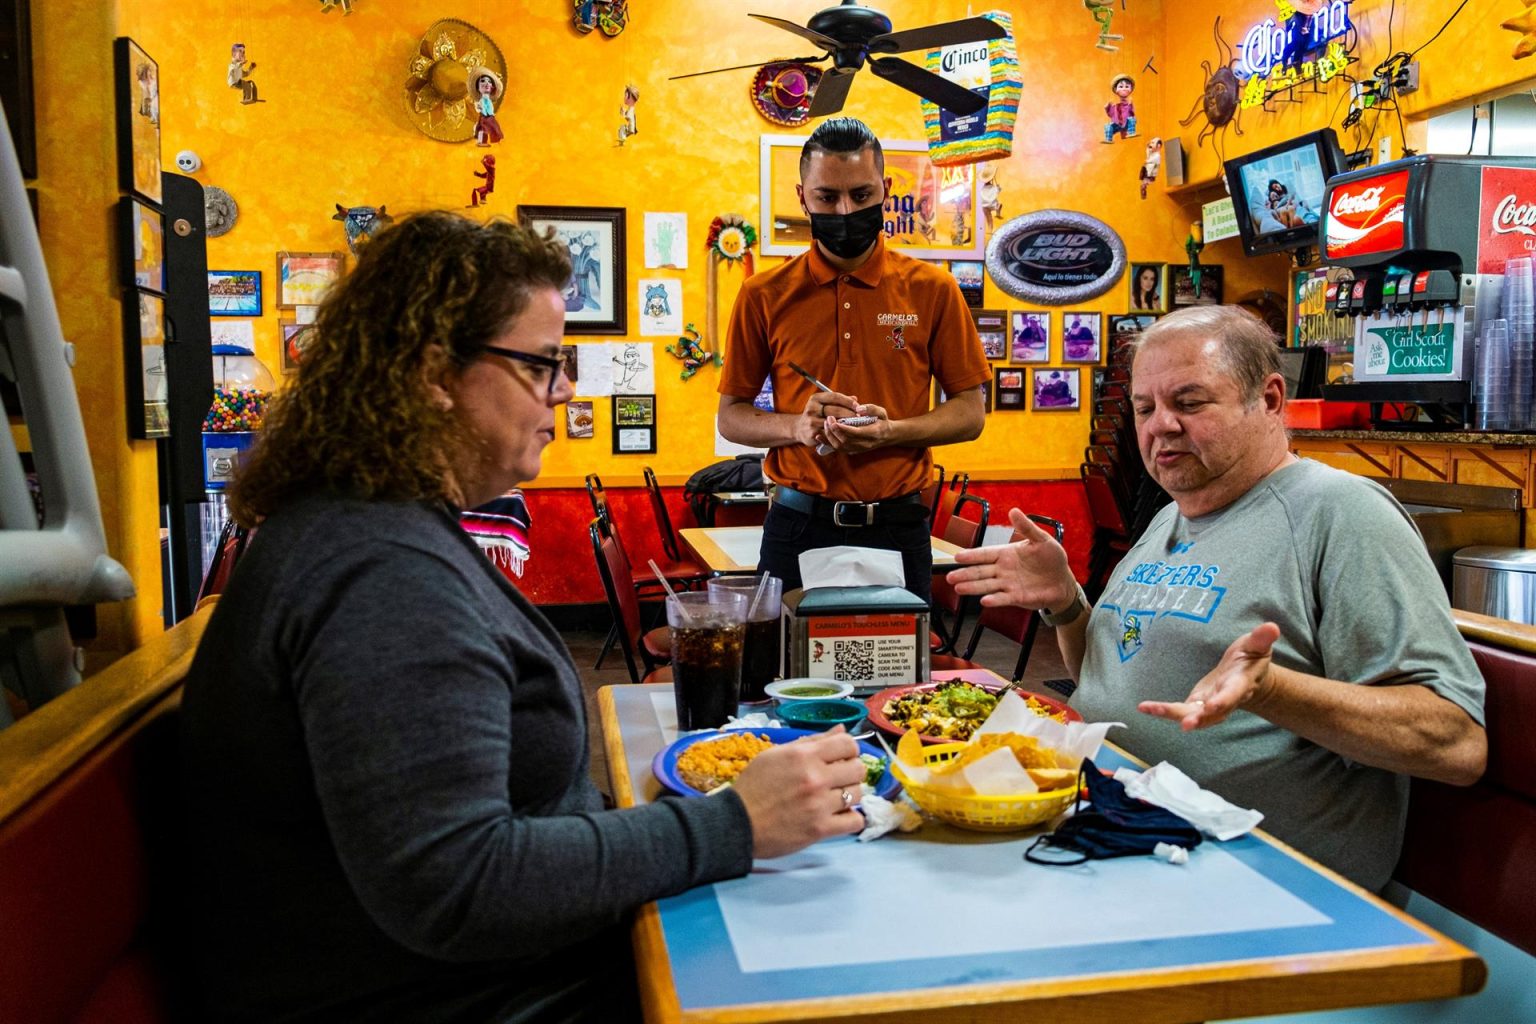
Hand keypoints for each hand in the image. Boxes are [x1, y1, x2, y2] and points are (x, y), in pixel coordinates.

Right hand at [731, 727, 866, 858]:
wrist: (736, 823)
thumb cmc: (754, 786)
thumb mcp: (776, 755)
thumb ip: (811, 742)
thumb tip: (841, 729)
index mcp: (803, 755)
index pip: (848, 743)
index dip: (847, 750)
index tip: (840, 759)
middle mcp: (815, 777)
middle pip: (858, 768)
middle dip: (850, 772)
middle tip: (837, 780)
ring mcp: (820, 804)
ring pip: (858, 794)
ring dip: (849, 796)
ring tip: (833, 799)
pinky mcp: (821, 829)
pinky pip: (855, 821)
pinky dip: (850, 819)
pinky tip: (837, 817)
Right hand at [798, 389, 859, 449]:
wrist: (800, 429)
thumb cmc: (817, 414)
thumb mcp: (825, 404)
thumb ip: (839, 401)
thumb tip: (855, 398)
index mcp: (815, 399)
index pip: (835, 397)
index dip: (848, 401)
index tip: (858, 406)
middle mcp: (811, 408)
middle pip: (835, 410)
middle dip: (850, 413)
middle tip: (860, 417)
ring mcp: (811, 421)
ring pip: (834, 422)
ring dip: (847, 424)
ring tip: (856, 425)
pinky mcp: (813, 433)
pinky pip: (831, 433)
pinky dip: (840, 433)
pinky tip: (848, 433)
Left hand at [822, 402, 890, 454]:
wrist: (886, 436)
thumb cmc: (882, 421)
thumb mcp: (882, 412)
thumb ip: (871, 409)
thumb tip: (858, 409)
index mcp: (874, 433)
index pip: (856, 433)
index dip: (843, 428)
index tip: (834, 420)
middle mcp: (865, 444)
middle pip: (846, 441)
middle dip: (834, 430)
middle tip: (828, 419)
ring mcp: (858, 449)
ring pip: (840, 446)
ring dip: (830, 436)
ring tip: (825, 424)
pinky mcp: (852, 451)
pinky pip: (838, 449)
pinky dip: (827, 443)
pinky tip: (819, 436)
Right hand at [946, 508, 1075, 609]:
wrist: (1063, 580)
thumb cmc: (1052, 558)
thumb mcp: (1041, 539)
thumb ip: (1026, 527)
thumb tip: (1014, 511)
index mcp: (1006, 553)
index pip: (985, 554)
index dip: (971, 555)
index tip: (957, 556)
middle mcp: (1003, 569)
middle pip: (980, 571)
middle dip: (965, 573)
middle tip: (950, 576)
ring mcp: (1008, 584)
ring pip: (986, 585)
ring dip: (972, 587)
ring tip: (958, 588)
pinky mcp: (1016, 597)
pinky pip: (1002, 598)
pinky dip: (993, 600)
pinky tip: (983, 600)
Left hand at [1138, 622, 1280, 730]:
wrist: (1247, 679)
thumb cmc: (1251, 660)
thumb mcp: (1257, 646)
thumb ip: (1262, 639)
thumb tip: (1272, 627)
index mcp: (1240, 685)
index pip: (1233, 694)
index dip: (1224, 701)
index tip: (1214, 705)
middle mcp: (1224, 701)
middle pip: (1211, 713)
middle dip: (1198, 718)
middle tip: (1185, 724)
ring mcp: (1209, 706)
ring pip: (1192, 715)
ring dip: (1172, 714)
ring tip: (1150, 709)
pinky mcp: (1196, 705)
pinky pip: (1179, 711)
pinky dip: (1162, 710)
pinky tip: (1143, 707)